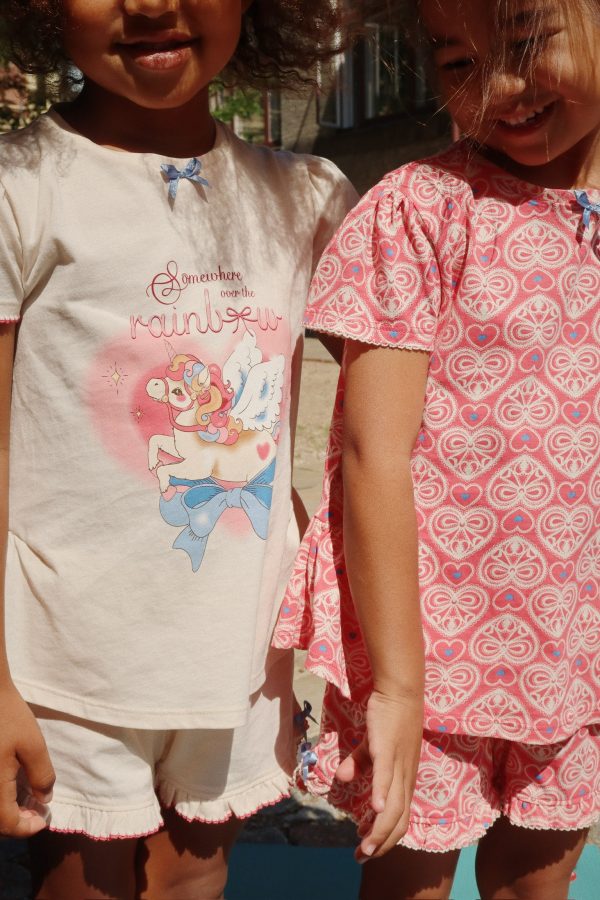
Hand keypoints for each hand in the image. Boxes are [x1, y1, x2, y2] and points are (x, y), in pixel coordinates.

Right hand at [0, 681, 54, 836]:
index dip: (28, 828)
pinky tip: (12, 783)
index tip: (44, 819)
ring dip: (7, 808)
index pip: (8, 824)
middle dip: (17, 819)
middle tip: (38, 809)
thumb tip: (43, 798)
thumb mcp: (33, 745)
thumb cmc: (7, 715)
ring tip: (28, 797)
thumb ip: (42, 775)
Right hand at [335, 689, 422, 861]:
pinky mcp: (387, 750)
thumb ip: (359, 762)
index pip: (400, 819)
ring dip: (379, 830)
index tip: (368, 851)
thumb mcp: (373, 746)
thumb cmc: (390, 718)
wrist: (400, 692)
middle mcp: (405, 778)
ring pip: (393, 807)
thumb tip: (342, 778)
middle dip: (381, 845)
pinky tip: (374, 809)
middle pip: (398, 821)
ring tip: (365, 848)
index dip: (385, 838)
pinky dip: (381, 795)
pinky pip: (385, 777)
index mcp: (404, 779)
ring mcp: (398, 765)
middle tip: (362, 858)